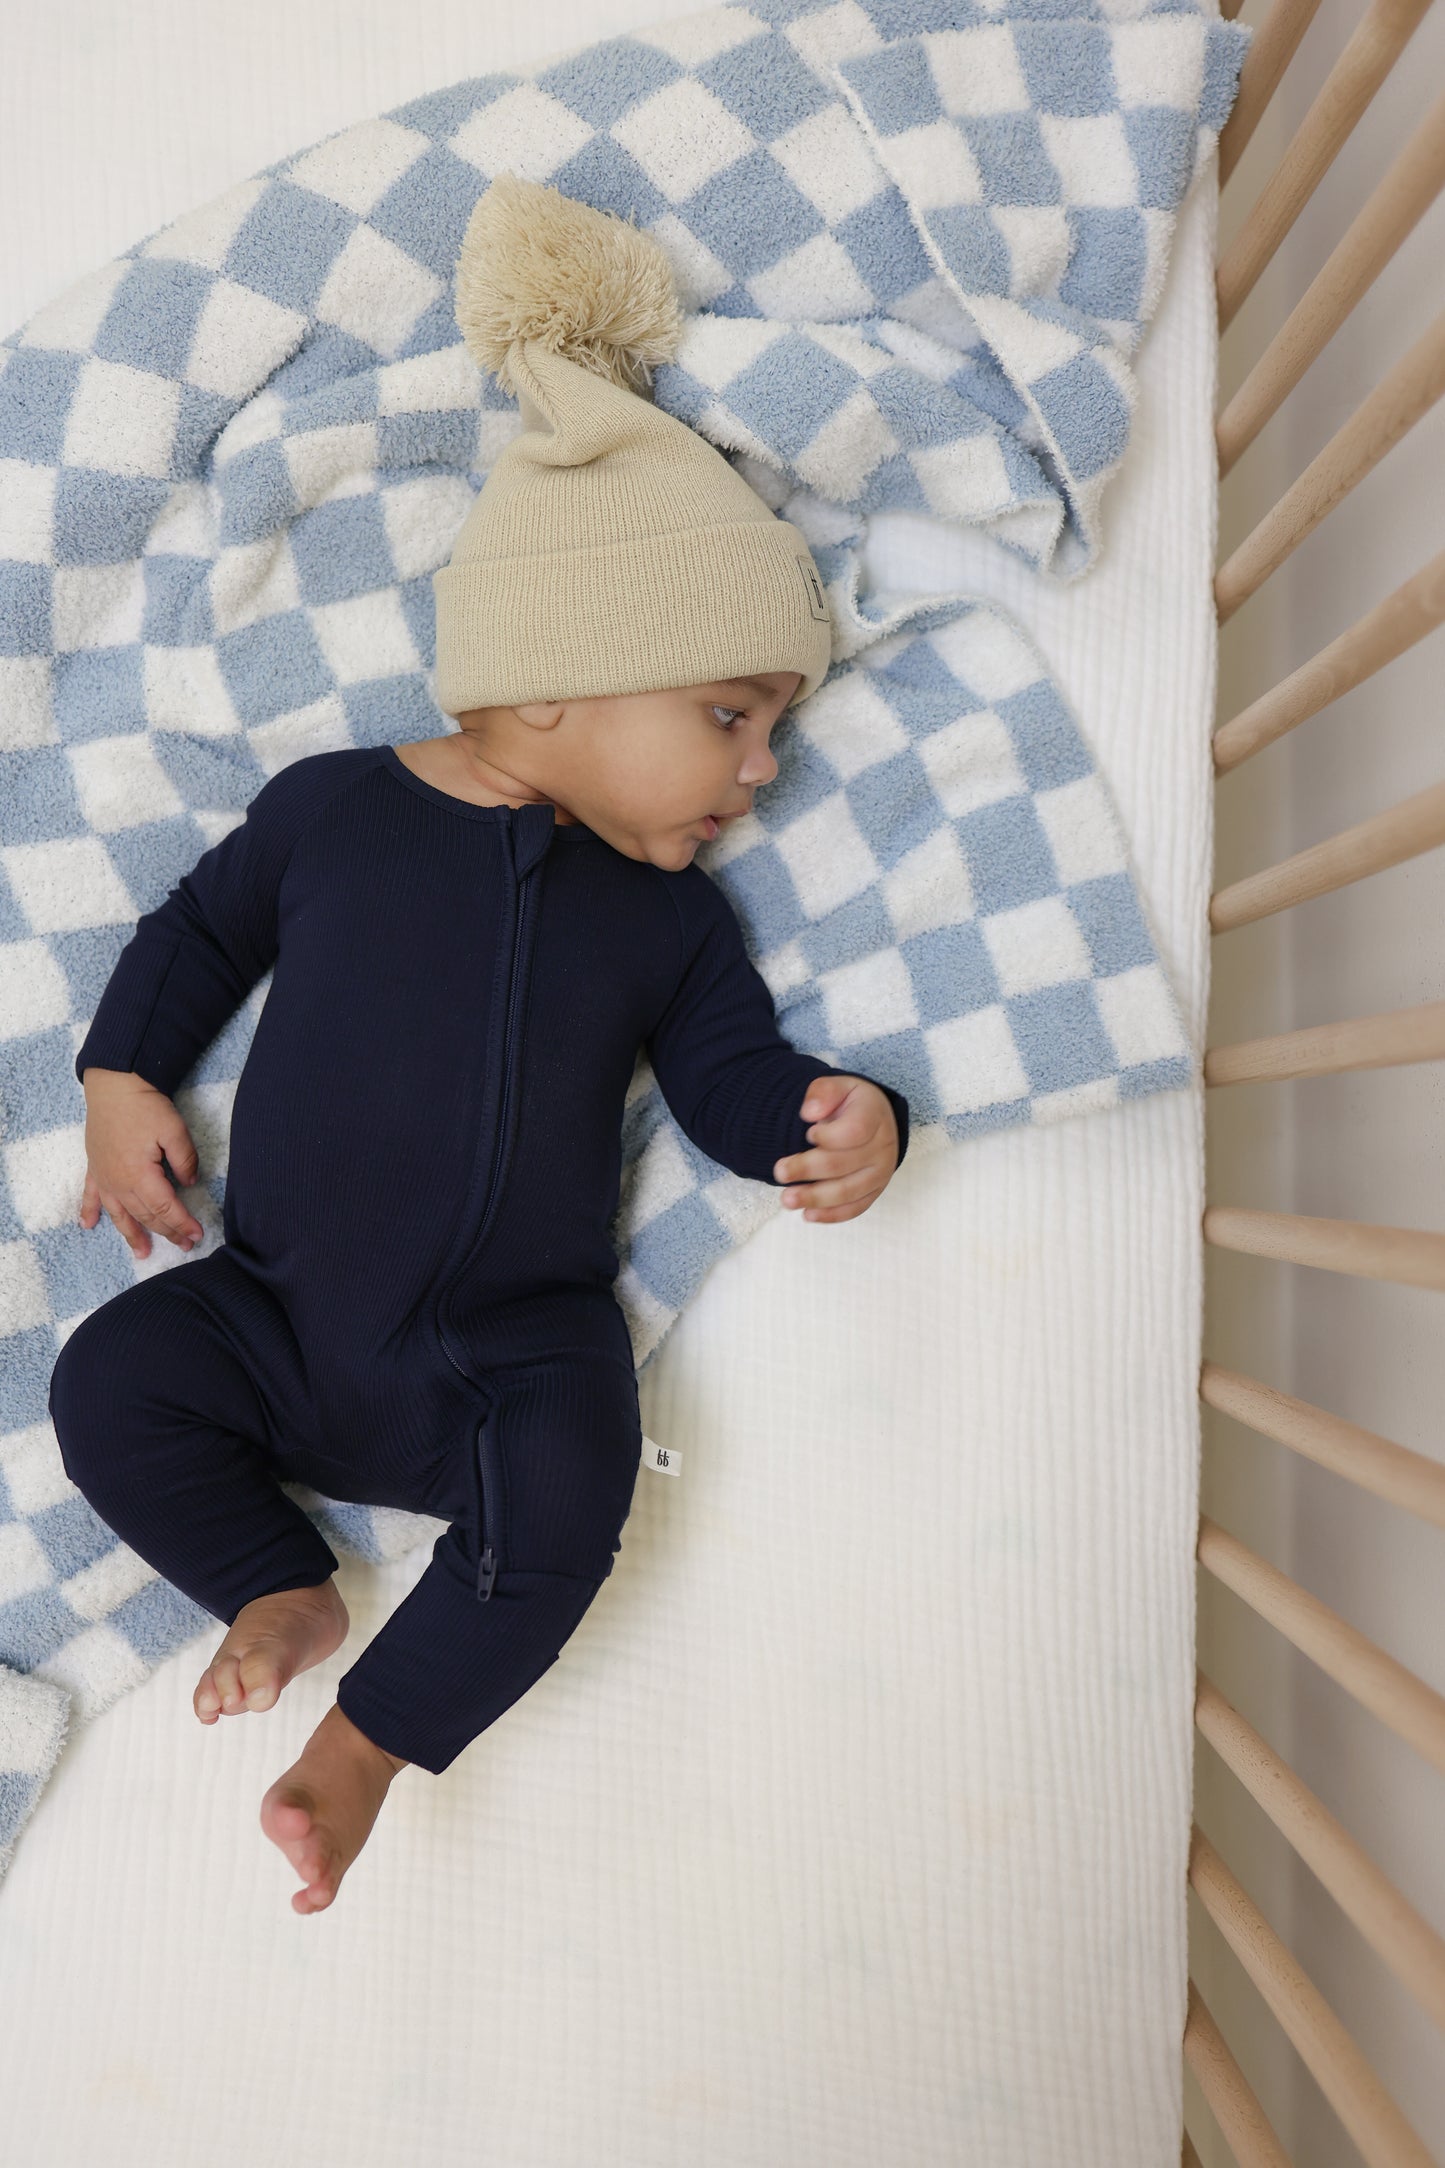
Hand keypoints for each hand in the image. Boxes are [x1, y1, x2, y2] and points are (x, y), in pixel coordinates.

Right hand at [79, 1068, 204, 1260]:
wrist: (113, 1084)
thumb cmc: (145, 1105)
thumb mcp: (175, 1130)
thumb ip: (185, 1160)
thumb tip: (190, 1183)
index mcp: (141, 1176)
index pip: (166, 1208)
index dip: (183, 1224)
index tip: (197, 1235)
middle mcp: (119, 1183)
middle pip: (146, 1215)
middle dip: (166, 1232)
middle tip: (184, 1245)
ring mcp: (104, 1176)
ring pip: (120, 1214)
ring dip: (131, 1235)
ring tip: (143, 1253)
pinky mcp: (94, 1166)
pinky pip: (90, 1195)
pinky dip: (88, 1211)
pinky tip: (87, 1225)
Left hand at [772, 1074, 901, 1223]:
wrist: (874, 1120)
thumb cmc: (850, 1104)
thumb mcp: (838, 1086)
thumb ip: (823, 1092)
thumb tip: (809, 1112)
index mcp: (874, 1116)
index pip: (854, 1131)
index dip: (828, 1136)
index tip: (809, 1134)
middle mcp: (882, 1147)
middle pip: (844, 1164)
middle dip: (807, 1169)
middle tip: (779, 1172)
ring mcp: (880, 1173)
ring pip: (848, 1191)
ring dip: (815, 1198)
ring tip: (787, 1199)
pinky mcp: (874, 1192)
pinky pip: (855, 1208)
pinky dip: (831, 1215)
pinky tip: (808, 1215)